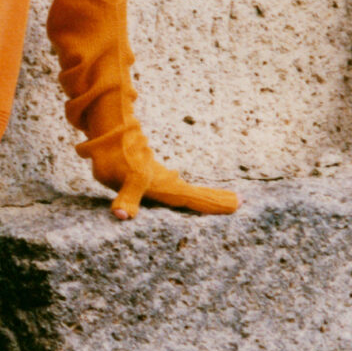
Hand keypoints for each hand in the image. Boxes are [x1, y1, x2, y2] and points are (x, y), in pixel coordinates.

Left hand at [93, 138, 239, 220]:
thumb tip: (121, 216)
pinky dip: (187, 190)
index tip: (239, 203)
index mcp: (168, 187)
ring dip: (205, 196)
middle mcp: (169, 184)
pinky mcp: (153, 175)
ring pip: (189, 190)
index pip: (196, 198)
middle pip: (198, 194)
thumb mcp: (123, 180)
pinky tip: (182, 186)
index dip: (215, 203)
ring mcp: (162, 178)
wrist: (111, 134)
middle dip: (217, 200)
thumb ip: (126, 199)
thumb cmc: (118, 159)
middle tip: (240, 202)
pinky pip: (175, 186)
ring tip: (222, 200)